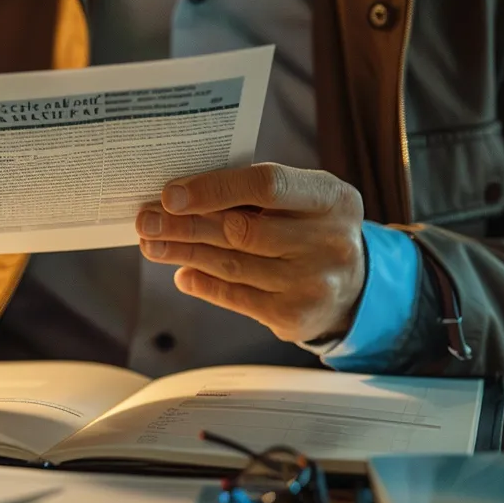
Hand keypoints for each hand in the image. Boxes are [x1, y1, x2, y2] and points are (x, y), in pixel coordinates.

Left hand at [135, 163, 366, 342]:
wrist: (357, 286)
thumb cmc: (314, 228)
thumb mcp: (304, 199)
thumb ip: (256, 194)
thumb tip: (182, 197)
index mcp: (331, 199)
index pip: (267, 185)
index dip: (215, 189)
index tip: (171, 194)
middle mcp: (329, 241)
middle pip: (241, 230)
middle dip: (185, 225)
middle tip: (146, 220)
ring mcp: (313, 283)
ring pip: (232, 266)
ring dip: (183, 254)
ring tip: (151, 243)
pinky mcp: (295, 316)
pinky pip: (235, 298)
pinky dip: (202, 283)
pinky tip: (180, 271)